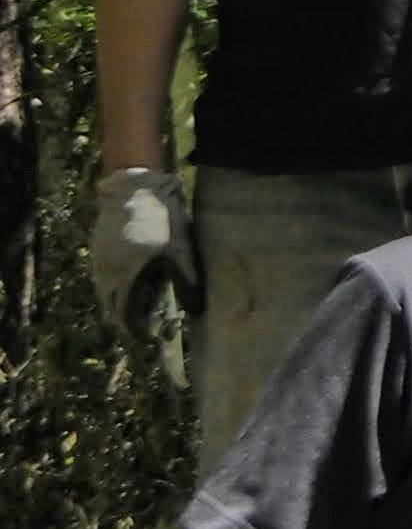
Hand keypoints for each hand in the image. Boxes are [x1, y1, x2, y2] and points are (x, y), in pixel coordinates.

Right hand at [90, 168, 192, 334]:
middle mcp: (106, 273)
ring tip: (137, 306)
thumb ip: (187, 280)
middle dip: (124, 319)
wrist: (136, 189)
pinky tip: (129, 280)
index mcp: (124, 278)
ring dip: (117, 302)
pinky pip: (102, 275)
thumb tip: (196, 308)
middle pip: (110, 306)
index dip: (135, 330)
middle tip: (142, 326)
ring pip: (104, 290)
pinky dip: (113, 285)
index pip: (124, 315)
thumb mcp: (179, 251)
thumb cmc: (162, 220)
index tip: (147, 338)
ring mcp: (99, 259)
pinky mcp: (98, 247)